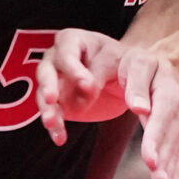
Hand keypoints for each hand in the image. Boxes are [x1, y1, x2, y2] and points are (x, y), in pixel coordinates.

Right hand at [33, 29, 128, 146]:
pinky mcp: (59, 103)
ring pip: (44, 94)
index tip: (88, 86)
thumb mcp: (134, 65)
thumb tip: (106, 97)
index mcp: (77, 40)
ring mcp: (55, 81)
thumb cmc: (131, 64)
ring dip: (47, 108)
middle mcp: (59, 58)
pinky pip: (51, 114)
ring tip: (53, 122)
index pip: (68, 52)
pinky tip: (60, 138)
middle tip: (53, 99)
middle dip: (48, 84)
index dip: (75, 68)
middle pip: (45, 69)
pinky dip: (55, 126)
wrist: (131, 80)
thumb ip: (117, 78)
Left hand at [117, 45, 178, 178]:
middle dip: (166, 166)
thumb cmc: (145, 64)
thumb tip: (137, 109)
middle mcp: (178, 115)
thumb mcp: (138, 63)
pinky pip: (177, 162)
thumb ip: (136, 84)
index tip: (149, 160)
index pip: (160, 120)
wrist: (169, 66)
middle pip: (171, 144)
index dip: (155, 141)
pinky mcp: (177, 140)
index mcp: (167, 95)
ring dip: (172, 178)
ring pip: (175, 156)